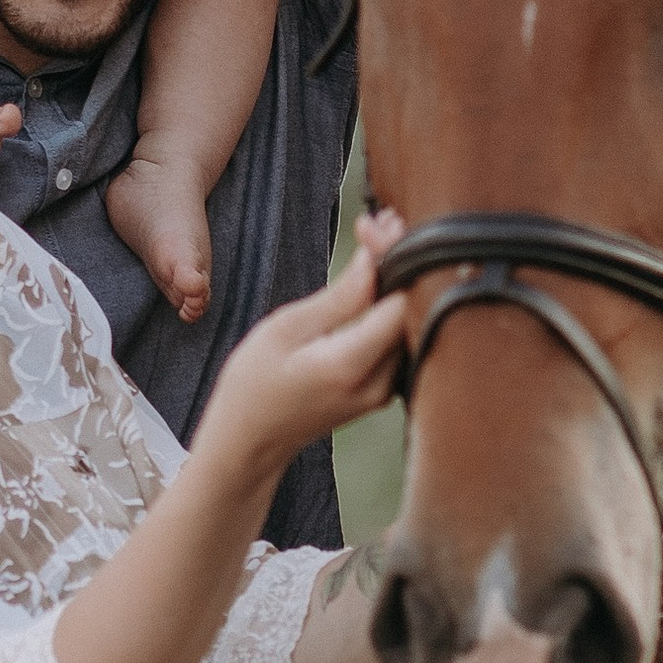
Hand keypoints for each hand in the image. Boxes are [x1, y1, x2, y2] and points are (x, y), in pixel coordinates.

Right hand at [193, 215, 408, 488]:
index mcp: (351, 366)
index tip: (371, 224)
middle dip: (401, 258)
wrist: (249, 442)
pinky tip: (379, 276)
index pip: (399, 298)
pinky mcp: (384, 391)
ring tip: (379, 238)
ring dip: (399, 278)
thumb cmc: (252, 385)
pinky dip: (394, 303)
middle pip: (413, 309)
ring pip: (411, 321)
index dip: (393, 254)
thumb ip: (339, 297)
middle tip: (379, 221)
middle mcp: (379, 383)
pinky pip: (401, 338)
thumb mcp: (285, 330)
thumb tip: (377, 258)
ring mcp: (386, 391)